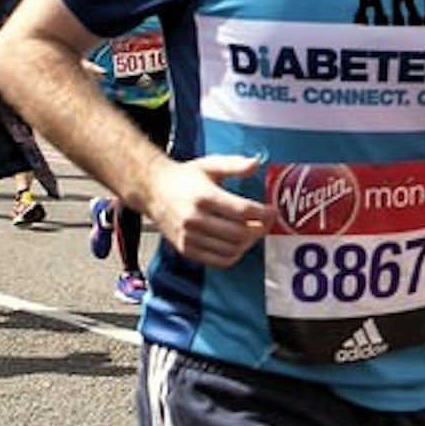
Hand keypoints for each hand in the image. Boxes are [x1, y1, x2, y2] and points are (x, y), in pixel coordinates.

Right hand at [151, 152, 271, 268]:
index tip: (272, 211)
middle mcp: (195, 219)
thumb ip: (234, 164)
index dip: (263, 214)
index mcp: (204, 196)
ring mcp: (189, 237)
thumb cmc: (184, 178)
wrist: (152, 191)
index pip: (242, 211)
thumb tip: (256, 163)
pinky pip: (217, 261)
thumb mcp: (209, 165)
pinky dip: (233, 256)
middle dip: (259, 230)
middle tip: (265, 223)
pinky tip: (237, 245)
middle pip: (240, 233)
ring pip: (231, 250)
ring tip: (252, 233)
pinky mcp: (185, 249)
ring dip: (248, 244)